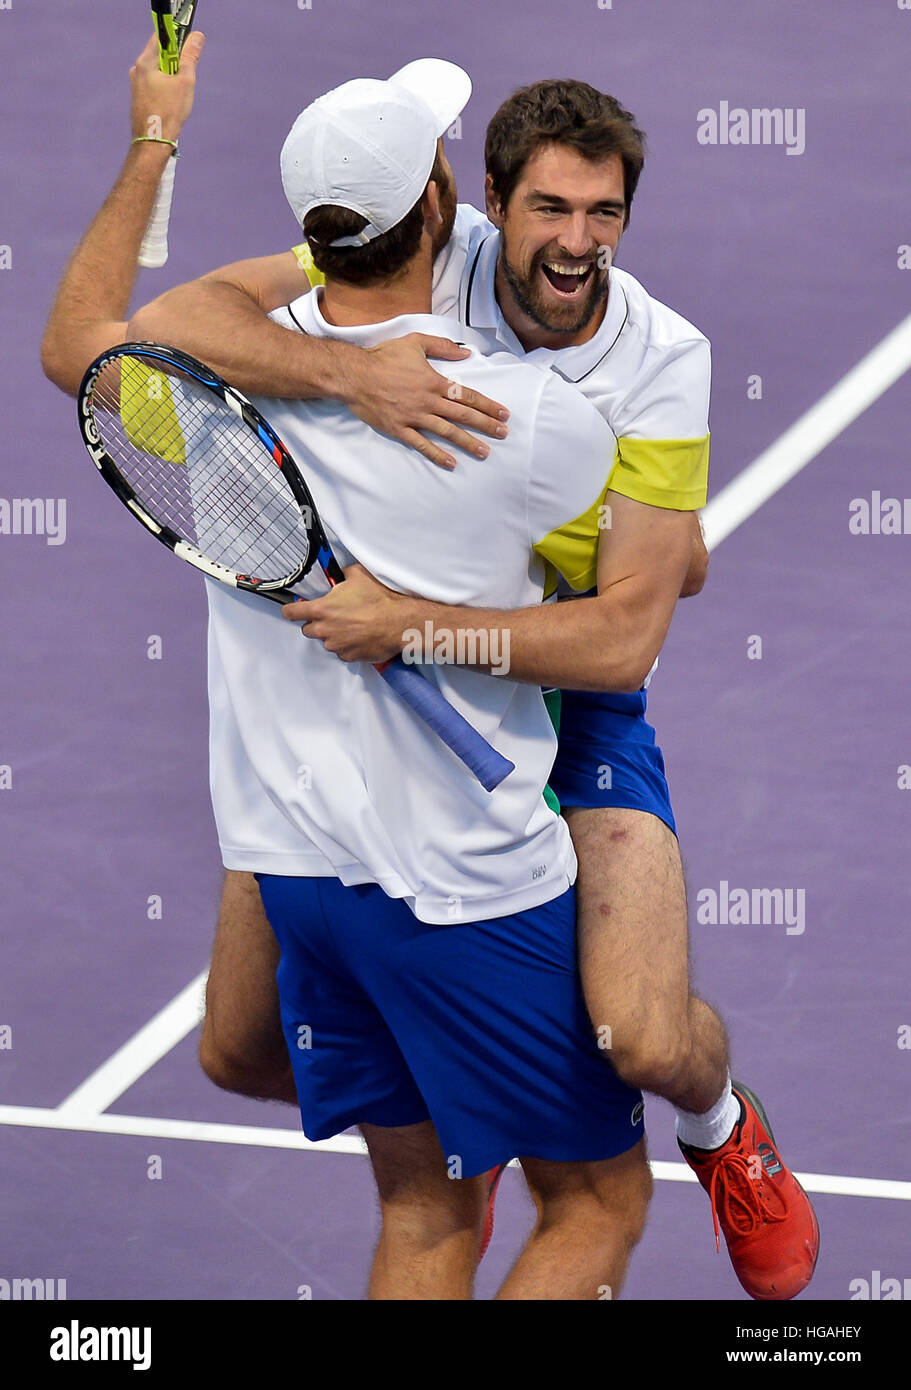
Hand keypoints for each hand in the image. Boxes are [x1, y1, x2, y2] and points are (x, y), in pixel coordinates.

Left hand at [130, 32, 205, 144]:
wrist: (152, 142)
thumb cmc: (168, 113)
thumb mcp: (185, 82)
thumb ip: (190, 57)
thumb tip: (197, 36)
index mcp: (145, 62)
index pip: (161, 36)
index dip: (176, 38)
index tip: (187, 46)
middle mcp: (136, 70)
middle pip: (159, 55)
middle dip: (175, 62)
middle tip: (185, 77)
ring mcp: (135, 84)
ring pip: (157, 71)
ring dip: (170, 77)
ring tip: (177, 96)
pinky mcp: (138, 97)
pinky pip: (153, 84)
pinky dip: (164, 88)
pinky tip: (170, 104)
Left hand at [282, 564, 410, 661]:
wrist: (398, 623)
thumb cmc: (379, 600)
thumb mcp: (358, 575)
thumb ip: (341, 575)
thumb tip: (339, 575)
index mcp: (322, 609)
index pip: (292, 613)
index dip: (291, 610)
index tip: (292, 610)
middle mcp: (325, 630)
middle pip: (308, 630)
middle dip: (317, 623)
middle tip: (333, 616)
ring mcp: (336, 645)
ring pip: (326, 641)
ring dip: (334, 635)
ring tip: (353, 625)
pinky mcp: (348, 656)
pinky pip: (342, 652)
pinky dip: (348, 645)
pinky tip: (360, 635)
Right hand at [343, 333, 509, 469]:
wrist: (354, 375)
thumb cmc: (383, 356)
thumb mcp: (414, 342)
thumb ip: (441, 346)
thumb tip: (465, 353)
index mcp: (433, 381)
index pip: (467, 395)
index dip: (487, 405)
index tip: (503, 413)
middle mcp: (428, 401)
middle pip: (463, 415)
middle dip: (485, 425)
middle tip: (503, 434)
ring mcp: (414, 417)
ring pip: (447, 432)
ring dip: (467, 443)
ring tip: (484, 452)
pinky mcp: (400, 429)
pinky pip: (422, 445)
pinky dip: (437, 454)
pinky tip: (451, 463)